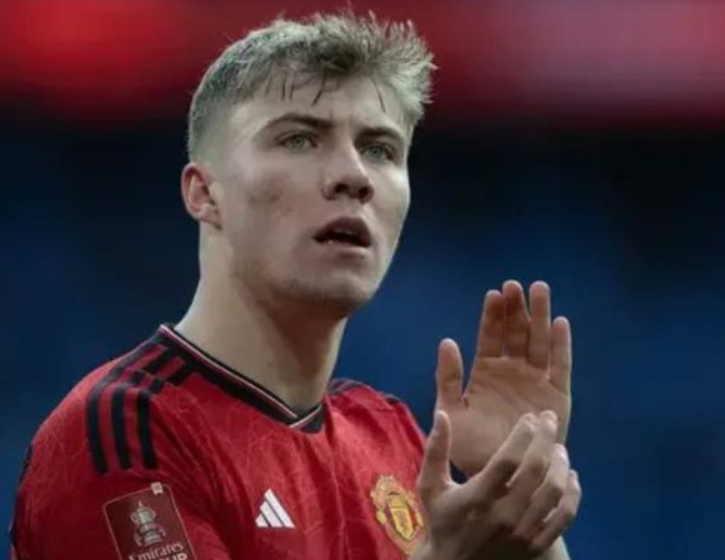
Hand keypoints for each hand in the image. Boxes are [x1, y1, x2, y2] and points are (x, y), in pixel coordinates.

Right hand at [412, 410, 580, 559]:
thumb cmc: (441, 519)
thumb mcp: (430, 485)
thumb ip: (436, 450)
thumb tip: (442, 414)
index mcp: (477, 498)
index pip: (507, 460)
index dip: (522, 435)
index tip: (529, 418)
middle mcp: (503, 515)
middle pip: (535, 470)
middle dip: (545, 439)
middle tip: (550, 419)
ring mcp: (522, 533)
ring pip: (553, 492)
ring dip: (560, 464)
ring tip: (559, 447)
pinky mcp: (535, 546)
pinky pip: (564, 517)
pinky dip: (572, 494)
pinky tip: (571, 477)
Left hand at [436, 281, 571, 475]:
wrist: (500, 479)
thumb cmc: (471, 448)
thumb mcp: (451, 411)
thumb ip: (448, 377)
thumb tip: (447, 340)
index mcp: (486, 372)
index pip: (490, 336)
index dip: (492, 315)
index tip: (493, 294)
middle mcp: (512, 372)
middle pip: (516, 333)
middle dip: (516, 308)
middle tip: (515, 285)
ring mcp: (535, 381)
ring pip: (539, 342)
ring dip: (540, 316)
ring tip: (539, 290)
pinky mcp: (557, 395)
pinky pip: (560, 365)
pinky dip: (562, 345)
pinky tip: (561, 322)